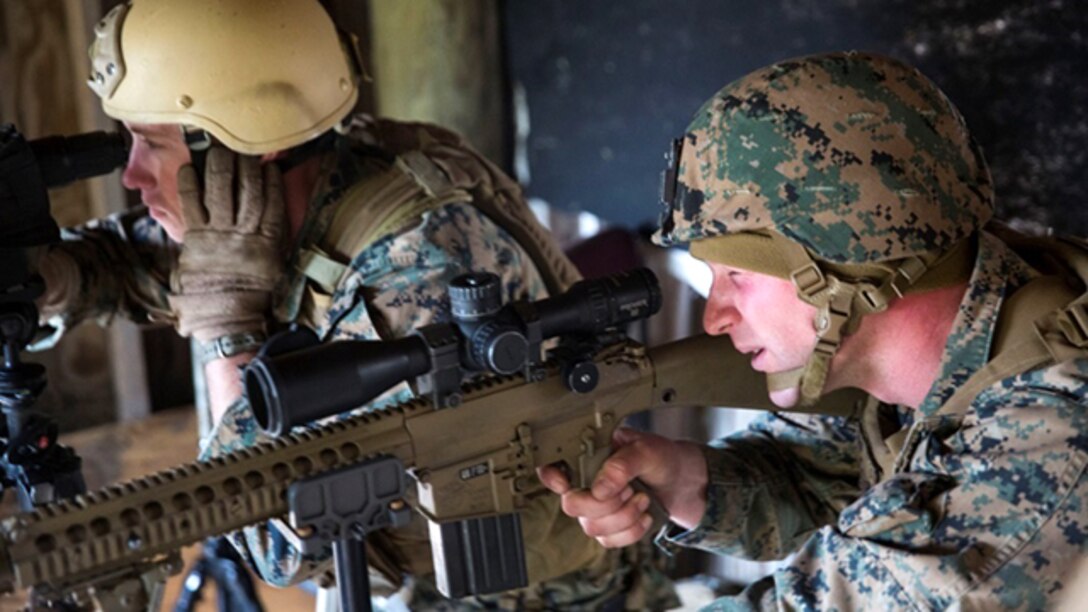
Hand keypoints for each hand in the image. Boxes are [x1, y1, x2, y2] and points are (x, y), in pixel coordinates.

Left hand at [168, 147, 284, 340]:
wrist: (226, 317)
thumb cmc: (253, 291)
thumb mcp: (274, 263)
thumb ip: (274, 235)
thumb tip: (272, 203)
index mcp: (269, 242)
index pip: (272, 202)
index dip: (271, 180)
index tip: (270, 164)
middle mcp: (244, 234)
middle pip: (248, 189)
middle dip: (246, 164)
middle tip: (243, 149)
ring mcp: (218, 235)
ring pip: (221, 190)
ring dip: (220, 165)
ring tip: (219, 150)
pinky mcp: (195, 237)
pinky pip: (192, 204)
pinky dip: (190, 183)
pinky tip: (190, 168)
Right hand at [537, 428, 707, 547]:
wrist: (684, 482)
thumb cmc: (662, 457)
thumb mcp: (647, 450)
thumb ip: (621, 466)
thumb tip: (599, 490)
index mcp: (588, 456)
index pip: (553, 466)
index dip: (552, 477)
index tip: (566, 484)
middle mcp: (587, 483)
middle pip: (571, 505)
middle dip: (604, 503)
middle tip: (629, 490)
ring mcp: (596, 508)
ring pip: (591, 527)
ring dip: (623, 517)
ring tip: (642, 498)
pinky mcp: (611, 528)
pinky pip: (608, 541)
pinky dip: (631, 532)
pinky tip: (644, 516)